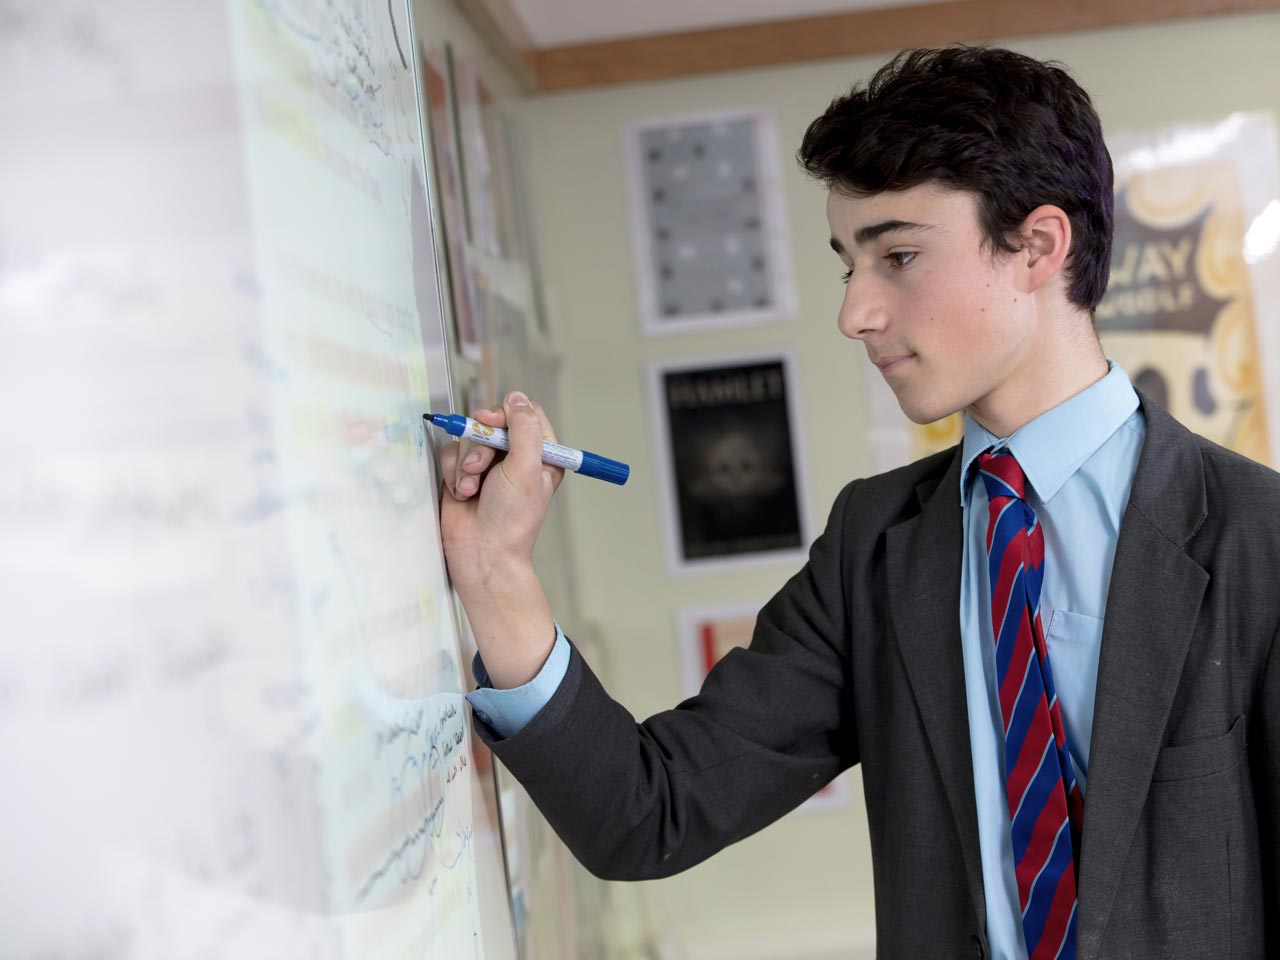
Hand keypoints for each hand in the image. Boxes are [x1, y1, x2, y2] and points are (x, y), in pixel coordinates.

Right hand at [438, 392, 564, 593]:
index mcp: (541, 455)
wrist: (481, 553)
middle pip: (493, 422)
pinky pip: (452, 454)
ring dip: (467, 463)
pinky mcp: (462, 475)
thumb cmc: (511, 519)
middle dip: (481, 444)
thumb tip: (517, 398)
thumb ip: (523, 429)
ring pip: (469, 438)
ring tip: (471, 489)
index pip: (525, 414)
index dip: (508, 413)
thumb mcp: (525, 469)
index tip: (494, 422)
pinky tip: (461, 494)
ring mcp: (488, 466)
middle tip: (481, 465)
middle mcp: (515, 458)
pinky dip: (453, 472)